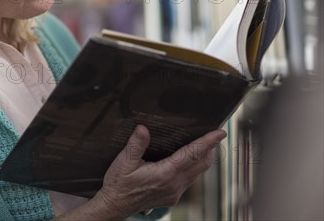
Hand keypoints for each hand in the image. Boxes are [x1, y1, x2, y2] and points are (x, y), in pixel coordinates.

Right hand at [93, 125, 226, 218]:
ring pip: (197, 173)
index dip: (207, 142)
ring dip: (203, 158)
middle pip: (201, 164)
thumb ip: (136, 144)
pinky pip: (189, 180)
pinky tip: (188, 161)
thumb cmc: (118, 184)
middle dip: (210, 149)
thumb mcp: (124, 161)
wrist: (115, 205)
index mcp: (165, 174)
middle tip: (214, 135)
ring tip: (204, 145)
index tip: (219, 133)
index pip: (192, 154)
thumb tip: (143, 128)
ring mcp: (174, 192)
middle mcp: (174, 185)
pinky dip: (194, 168)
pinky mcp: (172, 196)